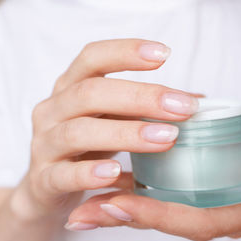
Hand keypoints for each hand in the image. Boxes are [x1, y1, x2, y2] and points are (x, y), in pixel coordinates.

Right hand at [10, 39, 199, 221]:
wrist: (47, 188)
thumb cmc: (88, 147)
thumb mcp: (114, 120)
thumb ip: (146, 109)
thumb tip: (196, 99)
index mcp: (70, 88)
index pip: (92, 58)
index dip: (125, 51)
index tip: (165, 53)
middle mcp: (53, 110)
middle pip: (90, 93)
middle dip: (140, 97)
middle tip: (182, 107)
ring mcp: (44, 145)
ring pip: (78, 131)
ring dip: (126, 133)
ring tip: (166, 138)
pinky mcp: (43, 180)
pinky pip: (63, 175)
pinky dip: (90, 173)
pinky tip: (116, 173)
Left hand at [66, 138, 240, 240]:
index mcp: (237, 212)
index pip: (195, 221)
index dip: (159, 215)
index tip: (121, 202)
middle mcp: (211, 214)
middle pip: (165, 221)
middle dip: (125, 217)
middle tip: (84, 211)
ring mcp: (197, 205)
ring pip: (154, 211)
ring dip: (116, 211)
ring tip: (79, 208)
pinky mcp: (189, 192)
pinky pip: (156, 197)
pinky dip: (128, 196)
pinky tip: (99, 190)